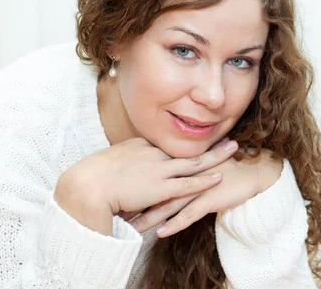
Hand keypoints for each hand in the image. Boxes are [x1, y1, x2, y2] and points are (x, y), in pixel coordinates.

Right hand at [54, 137, 238, 234]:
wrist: (86, 186)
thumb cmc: (89, 179)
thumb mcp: (107, 164)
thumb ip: (121, 165)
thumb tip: (124, 171)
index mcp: (140, 146)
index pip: (167, 142)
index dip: (185, 139)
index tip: (199, 135)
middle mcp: (153, 153)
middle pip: (186, 146)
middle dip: (209, 141)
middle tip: (228, 133)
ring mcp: (159, 169)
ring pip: (194, 162)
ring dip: (216, 155)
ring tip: (234, 148)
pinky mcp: (161, 188)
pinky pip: (189, 183)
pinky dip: (206, 180)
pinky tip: (220, 176)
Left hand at [125, 146, 283, 237]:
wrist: (252, 170)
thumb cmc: (226, 168)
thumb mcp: (199, 165)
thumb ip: (182, 169)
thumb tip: (164, 175)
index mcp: (182, 165)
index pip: (154, 176)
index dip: (136, 186)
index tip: (118, 194)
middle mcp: (187, 175)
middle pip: (155, 191)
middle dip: (135, 203)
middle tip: (117, 213)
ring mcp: (198, 187)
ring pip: (168, 205)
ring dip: (149, 217)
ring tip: (131, 228)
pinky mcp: (210, 199)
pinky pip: (189, 214)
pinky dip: (174, 223)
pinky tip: (161, 233)